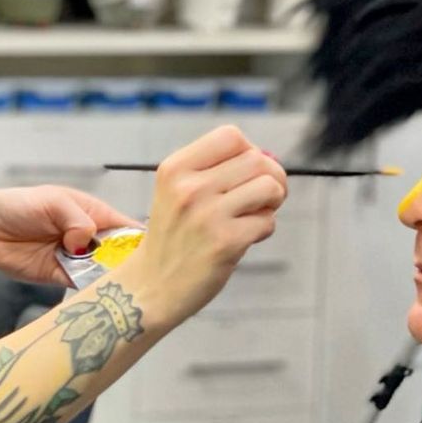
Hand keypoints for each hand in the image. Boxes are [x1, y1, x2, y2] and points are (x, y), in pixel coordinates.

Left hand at [0, 185, 136, 284]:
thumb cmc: (17, 206)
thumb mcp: (52, 201)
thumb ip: (76, 219)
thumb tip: (87, 240)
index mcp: (93, 213)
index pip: (127, 227)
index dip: (142, 240)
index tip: (154, 253)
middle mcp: (89, 238)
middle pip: (121, 254)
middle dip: (129, 264)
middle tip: (139, 275)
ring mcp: (77, 259)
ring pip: (104, 273)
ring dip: (110, 278)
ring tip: (121, 285)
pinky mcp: (62, 278)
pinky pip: (82, 286)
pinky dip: (90, 289)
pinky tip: (97, 290)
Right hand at [126, 125, 287, 326]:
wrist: (149, 286)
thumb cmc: (173, 236)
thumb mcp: (175, 191)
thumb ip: (215, 170)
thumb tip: (270, 158)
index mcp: (174, 168)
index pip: (231, 136)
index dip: (249, 151)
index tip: (244, 173)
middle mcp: (188, 187)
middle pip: (258, 159)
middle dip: (271, 177)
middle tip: (260, 198)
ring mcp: (207, 215)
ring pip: (270, 187)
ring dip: (271, 203)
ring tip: (252, 215)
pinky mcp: (225, 242)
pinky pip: (267, 222)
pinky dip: (262, 230)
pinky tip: (242, 239)